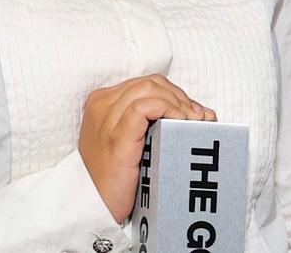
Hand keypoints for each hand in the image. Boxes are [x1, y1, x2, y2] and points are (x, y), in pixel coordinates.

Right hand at [77, 74, 216, 223]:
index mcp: (102, 101)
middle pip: (149, 83)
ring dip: (178, 102)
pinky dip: (168, 108)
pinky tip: (180, 122)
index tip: (193, 112)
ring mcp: (107, 117)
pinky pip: (144, 106)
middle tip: (199, 118)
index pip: (144, 84)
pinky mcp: (117, 134)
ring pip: (149, 89)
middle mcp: (102, 103)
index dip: (173, 94)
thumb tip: (194, 114)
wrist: (91, 206)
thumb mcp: (126, 143)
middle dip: (179, 96)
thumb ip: (147, 124)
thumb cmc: (114, 178)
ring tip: (194, 121)